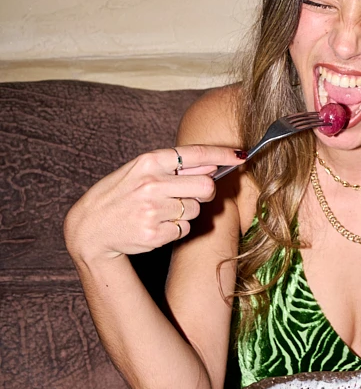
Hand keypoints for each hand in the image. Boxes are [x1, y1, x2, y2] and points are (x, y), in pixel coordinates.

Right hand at [64, 145, 241, 262]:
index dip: (222, 155)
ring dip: (187, 212)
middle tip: (192, 195)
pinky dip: (177, 228)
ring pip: (196, 210)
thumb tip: (212, 167)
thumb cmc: (119, 195)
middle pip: (206, 187)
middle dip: (205, 192)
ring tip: (162, 211)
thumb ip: (173, 167)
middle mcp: (152, 184)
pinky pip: (185, 229)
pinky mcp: (155, 234)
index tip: (241, 155)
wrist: (90, 228)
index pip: (195, 153)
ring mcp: (153, 210)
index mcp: (148, 162)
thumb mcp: (138, 170)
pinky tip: (156, 224)